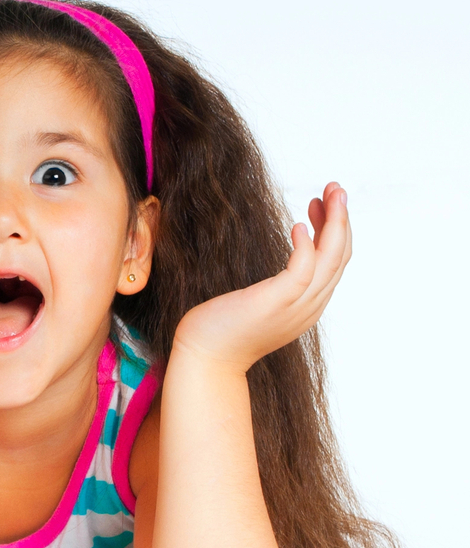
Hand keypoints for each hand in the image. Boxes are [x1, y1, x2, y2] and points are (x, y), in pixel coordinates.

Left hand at [172, 182, 350, 372]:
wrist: (205, 359)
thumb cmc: (223, 329)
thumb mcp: (259, 303)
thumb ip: (277, 288)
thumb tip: (279, 266)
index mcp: (308, 305)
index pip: (334, 263)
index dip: (334, 230)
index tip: (321, 205)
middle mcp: (310, 306)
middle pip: (340, 256)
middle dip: (342, 219)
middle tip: (336, 189)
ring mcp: (296, 306)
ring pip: (331, 259)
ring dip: (334, 223)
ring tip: (329, 194)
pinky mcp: (276, 303)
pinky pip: (302, 270)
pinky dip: (306, 245)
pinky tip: (298, 225)